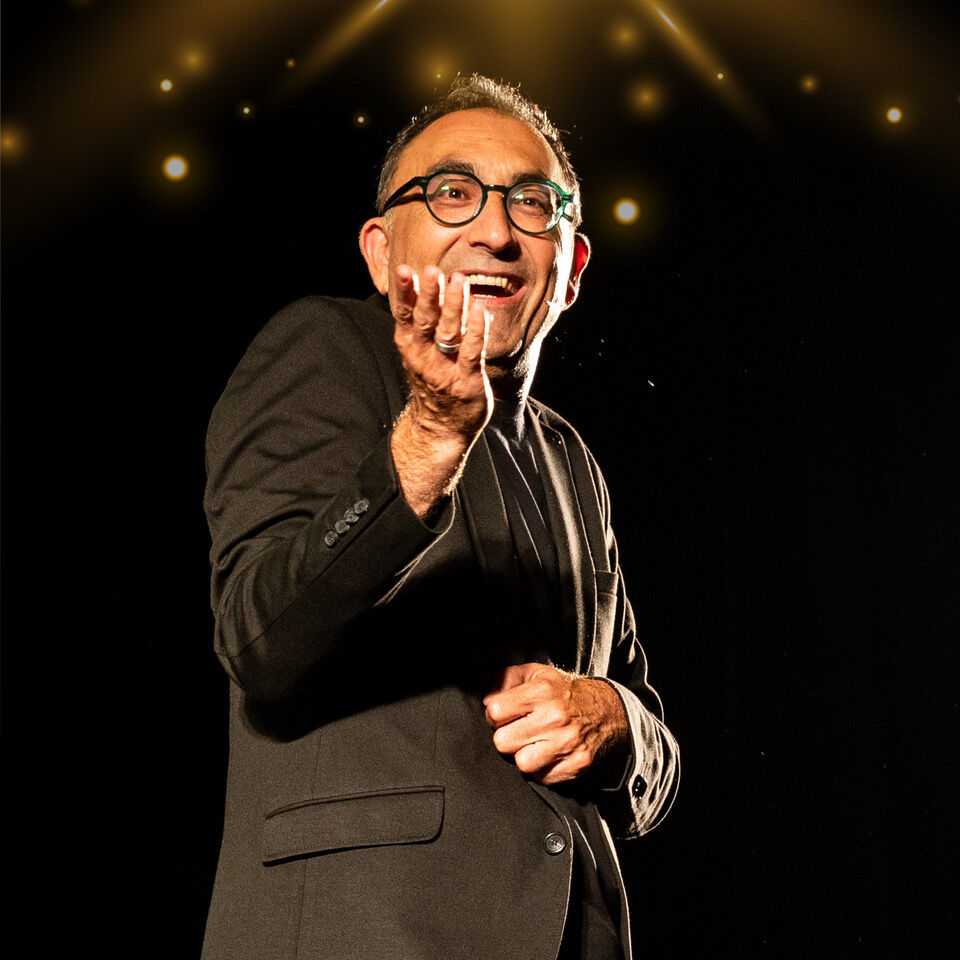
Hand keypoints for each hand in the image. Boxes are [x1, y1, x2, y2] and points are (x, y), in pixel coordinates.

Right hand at [393, 264, 491, 441]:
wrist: (441, 427)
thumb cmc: (433, 380)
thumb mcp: (419, 350)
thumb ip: (421, 320)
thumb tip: (424, 283)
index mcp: (410, 346)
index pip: (405, 315)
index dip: (405, 292)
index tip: (405, 270)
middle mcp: (424, 357)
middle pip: (425, 321)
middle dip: (429, 295)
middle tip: (433, 271)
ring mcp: (446, 369)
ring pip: (449, 333)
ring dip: (454, 307)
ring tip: (459, 282)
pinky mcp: (468, 381)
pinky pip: (472, 353)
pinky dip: (477, 331)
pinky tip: (481, 311)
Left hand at [482, 663, 627, 784]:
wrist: (606, 710)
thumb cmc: (566, 693)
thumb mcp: (536, 674)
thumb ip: (506, 679)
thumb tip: (487, 700)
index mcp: (541, 692)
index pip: (495, 711)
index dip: (495, 715)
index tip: (505, 716)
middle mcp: (554, 717)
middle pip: (503, 742)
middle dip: (508, 737)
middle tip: (520, 730)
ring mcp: (566, 743)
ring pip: (522, 763)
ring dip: (525, 755)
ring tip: (535, 743)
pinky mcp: (576, 763)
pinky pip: (542, 778)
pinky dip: (542, 769)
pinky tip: (549, 754)